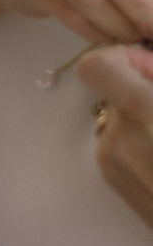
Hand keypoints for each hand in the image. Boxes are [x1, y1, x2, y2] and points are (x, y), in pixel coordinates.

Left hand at [80, 44, 152, 228]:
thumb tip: (144, 64)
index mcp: (147, 116)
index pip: (97, 67)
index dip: (123, 58)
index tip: (151, 66)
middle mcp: (121, 142)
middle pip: (113, 92)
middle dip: (142, 88)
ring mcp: (116, 169)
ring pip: (119, 120)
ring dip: (145, 117)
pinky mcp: (120, 187)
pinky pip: (122, 147)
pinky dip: (143, 142)